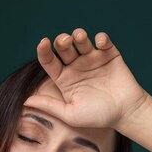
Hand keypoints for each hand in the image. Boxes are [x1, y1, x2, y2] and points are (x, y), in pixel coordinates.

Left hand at [23, 27, 150, 128]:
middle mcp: (76, 66)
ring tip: (80, 37)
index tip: (43, 43)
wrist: (126, 113)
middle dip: (62, 40)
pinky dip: (101, 38)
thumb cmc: (98, 116)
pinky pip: (103, 41)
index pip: (49, 61)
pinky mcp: (109, 54)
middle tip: (65, 42)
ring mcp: (93, 59)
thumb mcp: (70, 114)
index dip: (43, 50)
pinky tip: (100, 43)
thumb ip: (50, 106)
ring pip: (81, 40)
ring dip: (79, 35)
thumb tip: (26, 101)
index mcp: (64, 78)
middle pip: (63, 47)